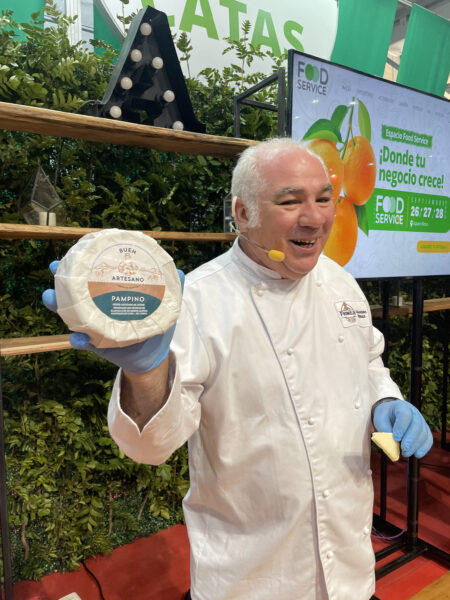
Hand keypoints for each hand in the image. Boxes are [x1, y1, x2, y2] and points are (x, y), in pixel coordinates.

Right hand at [42, 260, 184, 373]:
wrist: (152, 355)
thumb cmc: (154, 325)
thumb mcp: (164, 305)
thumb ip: (171, 288)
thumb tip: (179, 271)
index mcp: (112, 293)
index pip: (97, 274)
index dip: (86, 261)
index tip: (77, 248)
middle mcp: (99, 306)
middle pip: (76, 289)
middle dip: (63, 277)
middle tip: (54, 266)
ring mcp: (95, 324)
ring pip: (71, 312)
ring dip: (58, 305)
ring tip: (50, 297)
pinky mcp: (96, 344)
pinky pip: (82, 341)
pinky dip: (78, 339)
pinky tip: (78, 336)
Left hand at [373, 399, 432, 458]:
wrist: (391, 414)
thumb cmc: (385, 417)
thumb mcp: (380, 420)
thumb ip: (384, 430)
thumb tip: (391, 444)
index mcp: (401, 406)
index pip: (404, 415)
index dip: (401, 427)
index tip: (396, 438)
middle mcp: (414, 413)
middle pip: (417, 425)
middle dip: (411, 439)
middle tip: (404, 449)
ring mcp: (421, 421)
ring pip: (424, 433)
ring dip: (416, 446)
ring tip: (405, 453)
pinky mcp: (425, 430)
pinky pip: (428, 439)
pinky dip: (424, 448)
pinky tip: (416, 454)